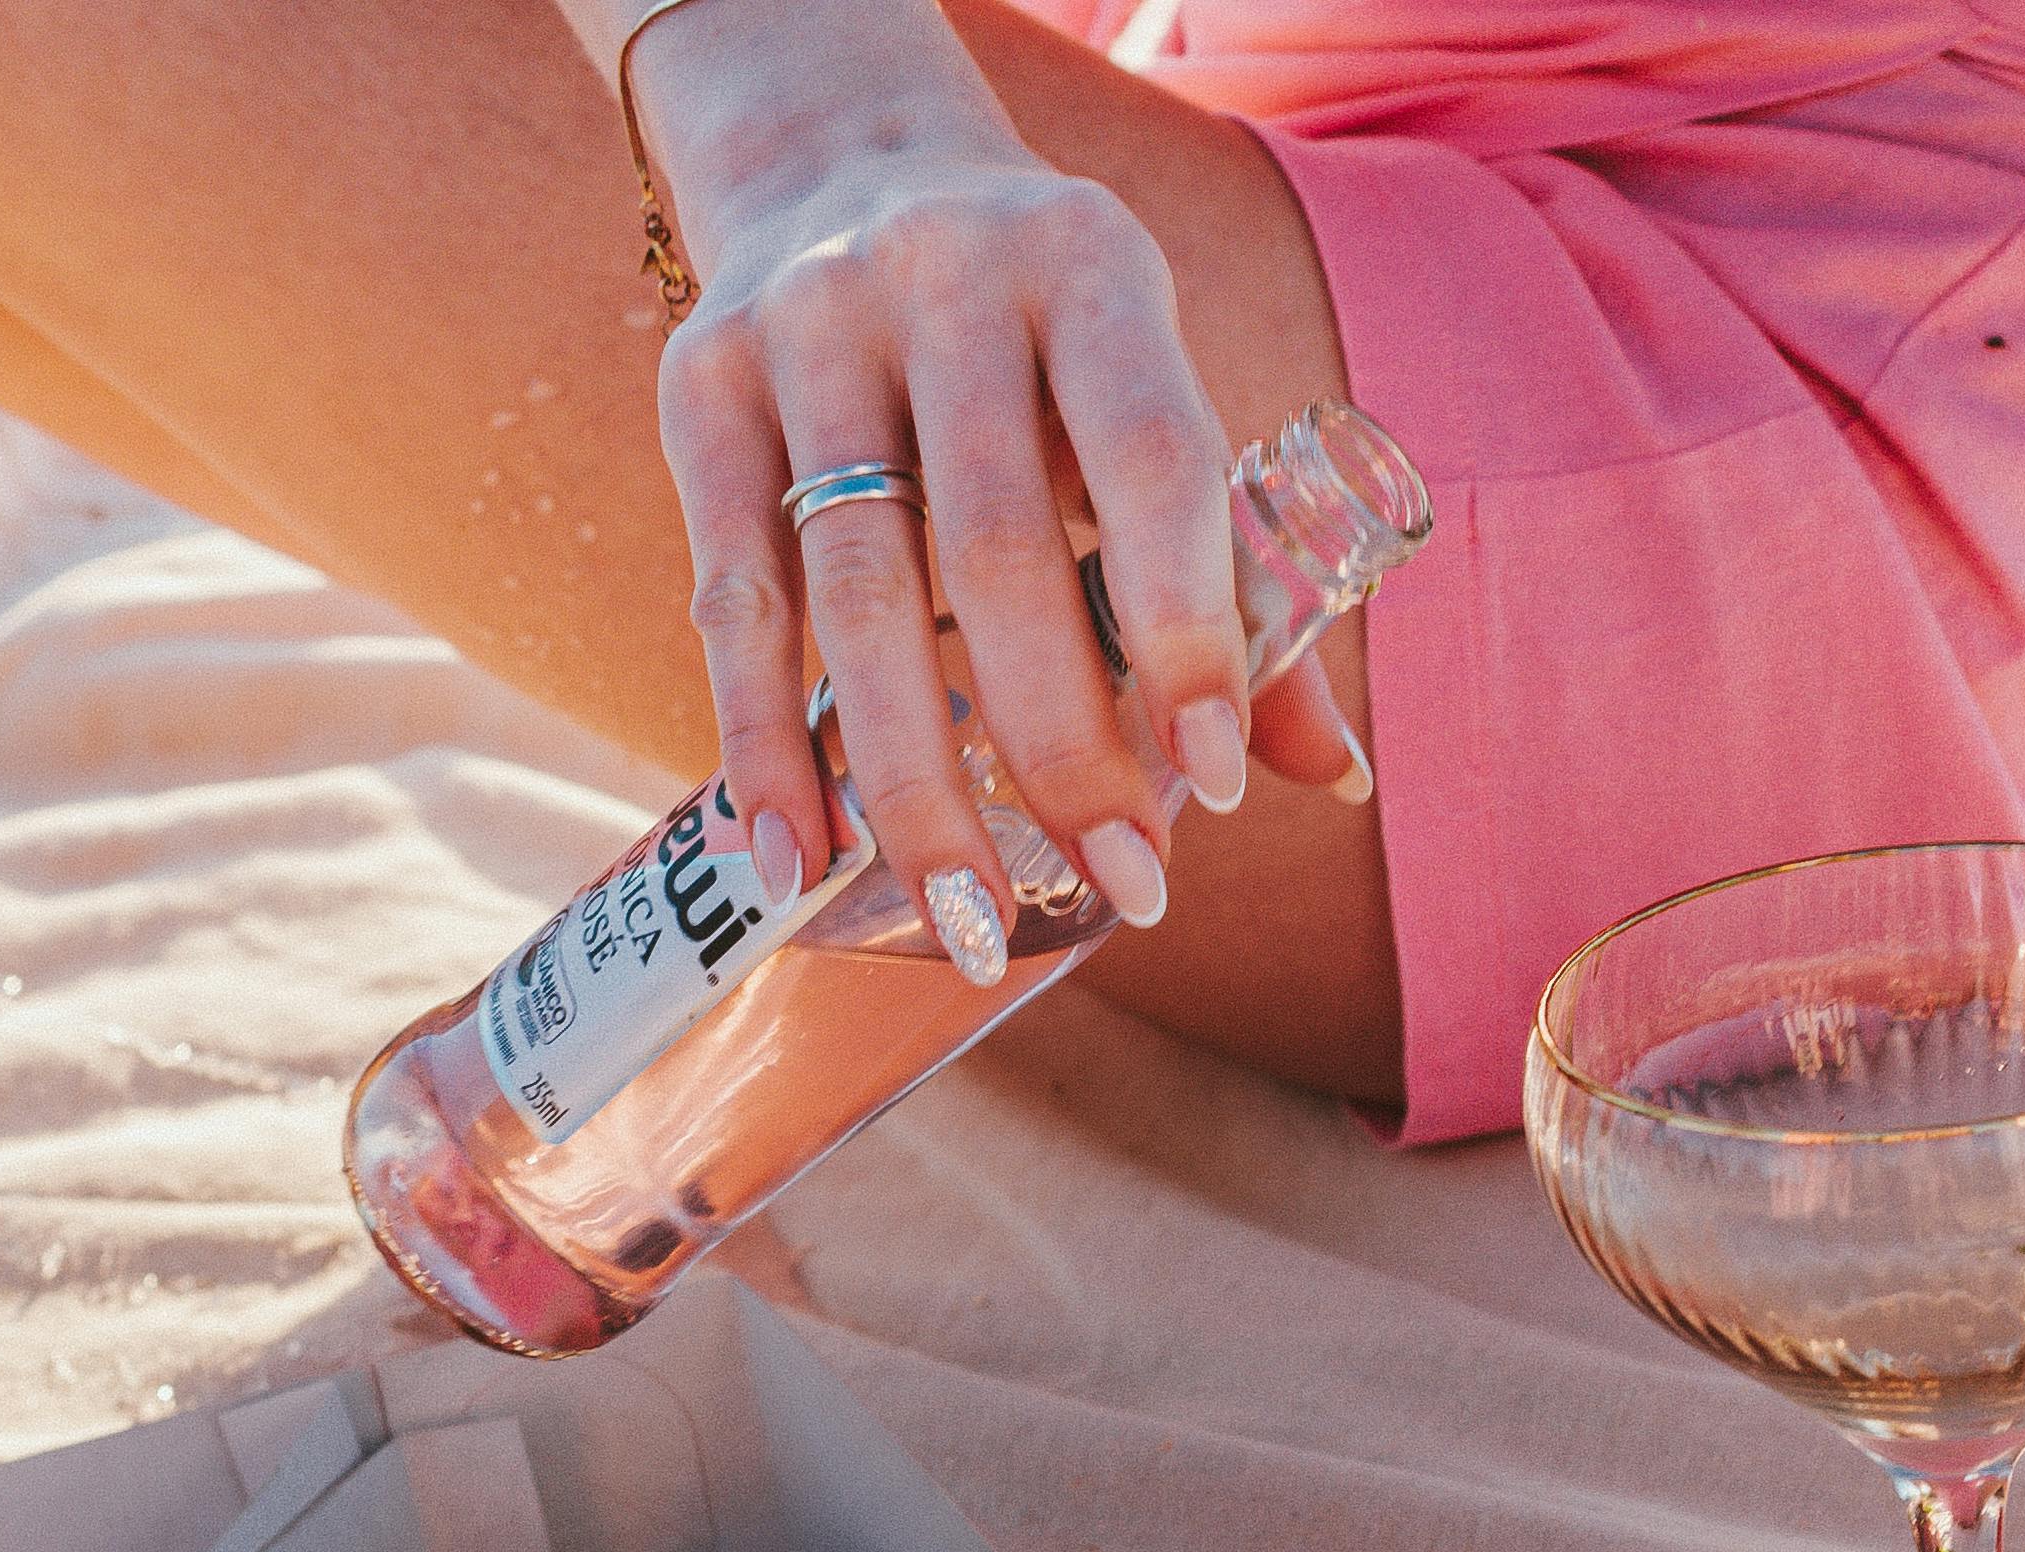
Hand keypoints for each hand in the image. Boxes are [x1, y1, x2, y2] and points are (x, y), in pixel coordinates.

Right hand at [627, 4, 1324, 953]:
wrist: (843, 159)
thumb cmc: (1051, 342)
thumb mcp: (1153, 402)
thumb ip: (1242, 582)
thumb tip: (1326, 774)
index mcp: (1091, 271)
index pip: (1150, 460)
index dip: (1186, 628)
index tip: (1218, 780)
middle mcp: (942, 284)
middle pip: (995, 553)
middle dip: (1063, 746)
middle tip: (1124, 887)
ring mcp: (805, 332)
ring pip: (854, 594)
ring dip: (914, 781)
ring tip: (969, 918)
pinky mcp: (698, 388)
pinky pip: (731, 594)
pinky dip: (764, 740)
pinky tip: (797, 853)